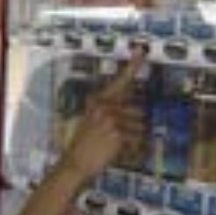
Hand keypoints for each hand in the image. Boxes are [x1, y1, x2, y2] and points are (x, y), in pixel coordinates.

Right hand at [60, 47, 146, 179]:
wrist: (74, 164)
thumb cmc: (84, 145)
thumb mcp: (92, 121)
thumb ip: (110, 112)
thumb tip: (136, 110)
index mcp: (99, 101)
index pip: (120, 80)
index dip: (132, 65)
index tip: (141, 50)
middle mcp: (105, 106)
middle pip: (138, 110)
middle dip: (135, 126)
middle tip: (118, 139)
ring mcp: (112, 119)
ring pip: (141, 126)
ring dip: (135, 139)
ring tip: (116, 147)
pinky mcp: (117, 133)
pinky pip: (138, 139)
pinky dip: (134, 149)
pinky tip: (119, 153)